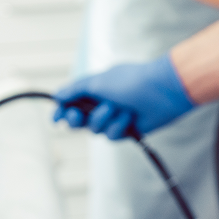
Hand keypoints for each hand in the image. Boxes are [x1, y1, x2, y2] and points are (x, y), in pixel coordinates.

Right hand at [54, 55, 194, 138]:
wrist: (162, 91)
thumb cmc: (130, 82)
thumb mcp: (97, 82)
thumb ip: (74, 90)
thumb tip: (56, 95)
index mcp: (95, 89)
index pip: (71, 103)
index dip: (62, 112)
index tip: (56, 120)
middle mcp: (102, 103)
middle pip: (79, 121)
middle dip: (77, 120)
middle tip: (79, 116)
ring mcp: (114, 117)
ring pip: (95, 130)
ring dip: (105, 119)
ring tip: (119, 108)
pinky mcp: (126, 130)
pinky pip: (112, 136)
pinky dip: (119, 126)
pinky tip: (131, 117)